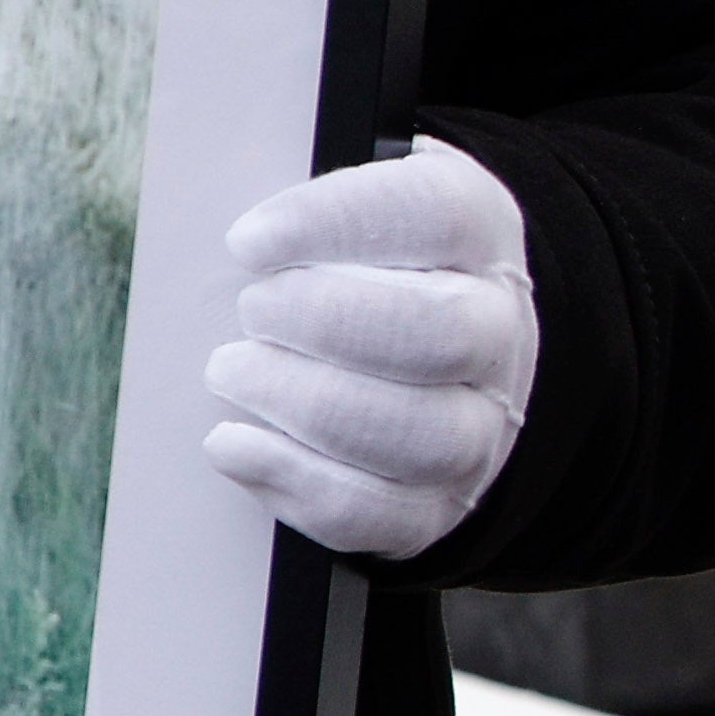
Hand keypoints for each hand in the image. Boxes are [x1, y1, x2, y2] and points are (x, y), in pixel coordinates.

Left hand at [202, 136, 539, 562]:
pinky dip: (296, 483)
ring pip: (422, 433)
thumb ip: (292, 202)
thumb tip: (219, 220)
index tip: (247, 241)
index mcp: (476, 230)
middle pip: (441, 331)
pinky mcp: (439, 502)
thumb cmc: (352, 262)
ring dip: (307, 403)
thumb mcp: (336, 208)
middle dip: (325, 321)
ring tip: (231, 370)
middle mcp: (496, 328)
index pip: (434, 214)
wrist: (420, 348)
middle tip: (250, 310)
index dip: (336, 224)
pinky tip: (231, 445)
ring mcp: (478, 423)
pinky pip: (382, 513)